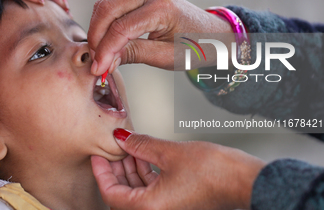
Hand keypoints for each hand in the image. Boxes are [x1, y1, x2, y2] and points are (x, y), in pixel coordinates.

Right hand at [88, 0, 233, 74]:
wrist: (211, 34)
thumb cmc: (195, 46)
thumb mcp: (165, 56)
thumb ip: (134, 54)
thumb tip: (106, 60)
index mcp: (162, 7)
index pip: (121, 27)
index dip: (105, 49)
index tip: (98, 68)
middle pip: (107, 9)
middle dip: (96, 36)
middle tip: (96, 61)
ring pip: (107, 5)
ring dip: (98, 29)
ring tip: (101, 53)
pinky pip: (114, 4)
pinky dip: (106, 22)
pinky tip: (107, 40)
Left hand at [92, 129, 265, 209]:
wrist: (243, 180)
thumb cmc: (214, 171)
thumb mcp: (170, 153)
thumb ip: (141, 145)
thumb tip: (122, 137)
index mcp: (150, 209)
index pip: (112, 193)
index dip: (102, 172)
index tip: (97, 155)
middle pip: (124, 194)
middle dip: (116, 169)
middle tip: (112, 148)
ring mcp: (167, 209)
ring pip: (137, 192)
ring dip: (131, 170)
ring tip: (127, 147)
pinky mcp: (175, 202)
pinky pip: (151, 191)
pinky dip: (144, 174)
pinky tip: (142, 155)